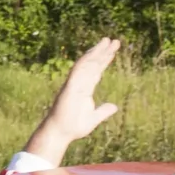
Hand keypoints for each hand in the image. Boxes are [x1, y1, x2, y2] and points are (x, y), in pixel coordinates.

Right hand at [21, 37, 121, 165]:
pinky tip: (94, 52)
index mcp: (85, 89)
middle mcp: (80, 83)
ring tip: (108, 41)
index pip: (96, 71)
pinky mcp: (70, 87)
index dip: (105, 60)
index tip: (113, 51)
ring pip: (86, 64)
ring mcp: (74, 84)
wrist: (60, 133)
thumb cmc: (73, 127)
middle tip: (115, 41)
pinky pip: (78, 71)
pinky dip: (85, 61)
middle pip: (93, 64)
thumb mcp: (93, 118)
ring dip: (97, 52)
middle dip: (104, 52)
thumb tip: (114, 106)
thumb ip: (103, 111)